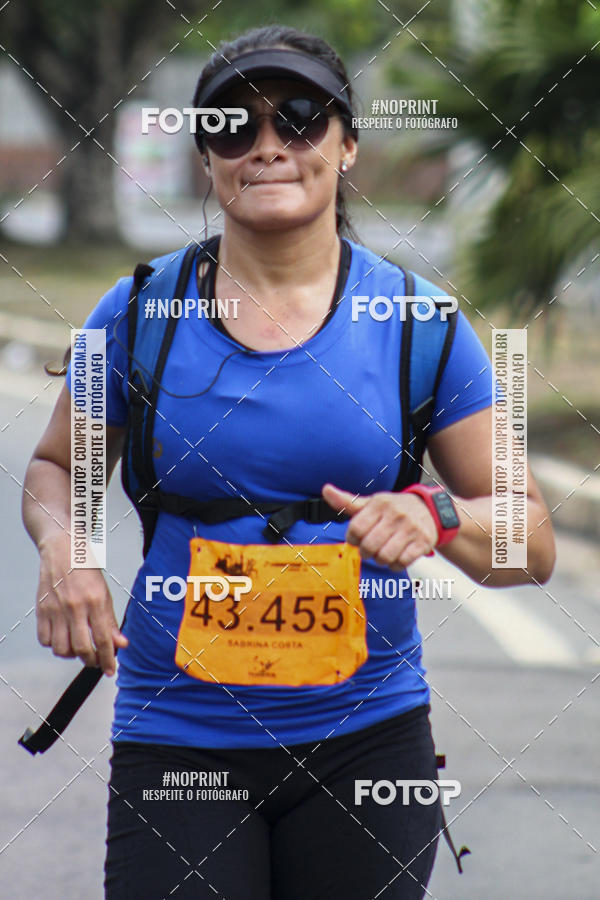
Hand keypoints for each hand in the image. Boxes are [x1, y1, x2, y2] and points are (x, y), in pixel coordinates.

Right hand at [36, 534, 127, 675]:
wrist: (63, 549)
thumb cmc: (87, 570)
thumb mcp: (105, 593)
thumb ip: (110, 621)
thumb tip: (120, 645)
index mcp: (95, 601)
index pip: (102, 639)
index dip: (108, 659)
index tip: (111, 670)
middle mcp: (75, 607)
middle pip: (81, 648)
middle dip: (91, 661)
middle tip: (95, 660)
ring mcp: (56, 609)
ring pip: (61, 649)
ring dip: (71, 655)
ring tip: (78, 648)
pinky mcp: (42, 609)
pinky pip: (44, 640)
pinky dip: (53, 645)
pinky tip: (62, 638)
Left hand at [322, 483, 437, 570]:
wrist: (429, 509)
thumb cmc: (394, 508)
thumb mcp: (371, 503)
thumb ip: (347, 501)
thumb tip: (326, 490)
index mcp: (380, 504)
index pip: (356, 528)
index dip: (352, 538)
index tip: (355, 539)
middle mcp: (396, 514)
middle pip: (369, 545)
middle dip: (365, 552)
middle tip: (368, 549)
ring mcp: (411, 529)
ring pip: (385, 557)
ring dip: (380, 560)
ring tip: (382, 553)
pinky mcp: (423, 542)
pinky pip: (402, 562)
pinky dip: (395, 565)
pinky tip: (396, 556)